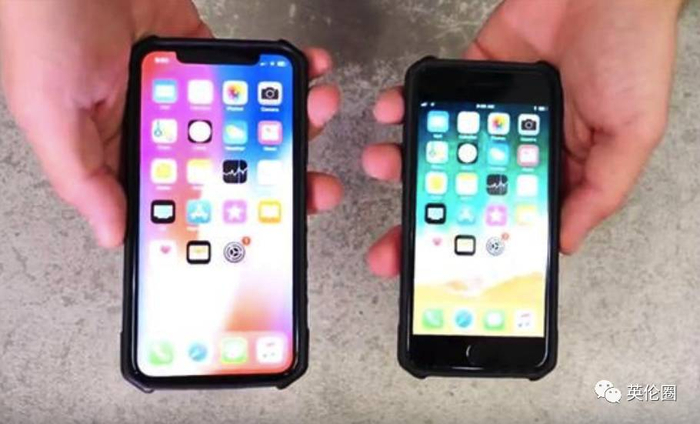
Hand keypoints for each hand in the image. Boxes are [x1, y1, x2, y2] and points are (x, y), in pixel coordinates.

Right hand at [0, 0, 341, 247]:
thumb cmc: (42, 28)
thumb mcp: (48, 113)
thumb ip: (82, 176)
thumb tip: (114, 235)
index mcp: (126, 155)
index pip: (184, 203)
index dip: (226, 221)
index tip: (270, 232)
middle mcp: (163, 131)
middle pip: (230, 169)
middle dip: (277, 179)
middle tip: (318, 186)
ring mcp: (189, 95)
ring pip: (249, 123)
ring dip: (291, 122)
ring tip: (320, 113)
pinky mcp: (205, 57)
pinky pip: (250, 74)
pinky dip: (282, 73)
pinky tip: (308, 72)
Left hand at [363, 0, 681, 276]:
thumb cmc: (632, 51)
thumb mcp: (631, 133)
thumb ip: (599, 190)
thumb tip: (565, 242)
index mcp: (556, 167)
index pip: (506, 220)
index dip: (473, 246)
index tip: (439, 269)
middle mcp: (518, 145)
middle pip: (462, 194)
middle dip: (424, 220)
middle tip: (388, 248)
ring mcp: (491, 112)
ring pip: (439, 147)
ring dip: (404, 161)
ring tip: (381, 166)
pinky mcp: (473, 73)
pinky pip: (432, 96)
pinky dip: (406, 104)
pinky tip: (390, 115)